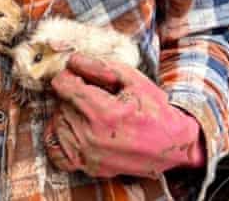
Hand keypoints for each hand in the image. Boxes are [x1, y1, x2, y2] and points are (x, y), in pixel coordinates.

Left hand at [44, 53, 205, 178]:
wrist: (172, 144)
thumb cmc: (153, 109)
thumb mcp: (132, 78)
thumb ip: (98, 66)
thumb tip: (72, 61)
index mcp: (103, 112)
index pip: (62, 85)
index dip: (70, 74)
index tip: (80, 75)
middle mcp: (92, 137)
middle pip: (60, 103)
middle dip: (72, 93)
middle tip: (92, 93)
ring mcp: (89, 155)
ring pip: (57, 123)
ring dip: (67, 113)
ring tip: (88, 110)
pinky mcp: (90, 168)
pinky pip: (57, 152)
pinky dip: (60, 138)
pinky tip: (74, 128)